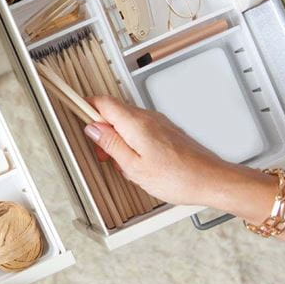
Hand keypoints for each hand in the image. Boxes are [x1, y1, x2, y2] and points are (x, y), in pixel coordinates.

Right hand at [83, 96, 241, 206]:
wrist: (210, 180)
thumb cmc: (177, 178)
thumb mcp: (133, 166)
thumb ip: (111, 144)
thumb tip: (93, 128)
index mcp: (135, 124)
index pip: (103, 103)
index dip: (86, 106)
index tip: (74, 109)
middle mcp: (148, 118)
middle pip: (114, 111)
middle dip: (101, 129)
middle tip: (101, 153)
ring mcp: (159, 123)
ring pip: (127, 122)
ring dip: (117, 138)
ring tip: (121, 163)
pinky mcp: (166, 131)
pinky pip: (140, 129)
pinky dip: (131, 141)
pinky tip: (136, 162)